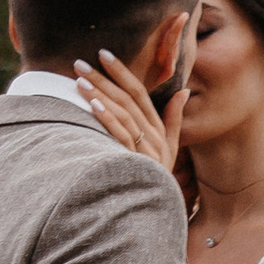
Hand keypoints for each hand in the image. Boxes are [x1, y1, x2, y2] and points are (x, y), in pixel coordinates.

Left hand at [73, 43, 186, 168]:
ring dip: (100, 95)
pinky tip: (93, 105)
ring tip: (79, 80)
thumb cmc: (157, 177)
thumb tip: (183, 92)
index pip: (139, 92)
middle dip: (103, 78)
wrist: (156, 208)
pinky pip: (120, 135)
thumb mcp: (170, 149)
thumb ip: (174, 120)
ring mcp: (144, 148)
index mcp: (158, 128)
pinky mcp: (134, 161)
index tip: (103, 54)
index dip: (122, 72)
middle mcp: (152, 135)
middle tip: (80, 62)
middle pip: (127, 99)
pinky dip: (107, 119)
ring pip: (121, 114)